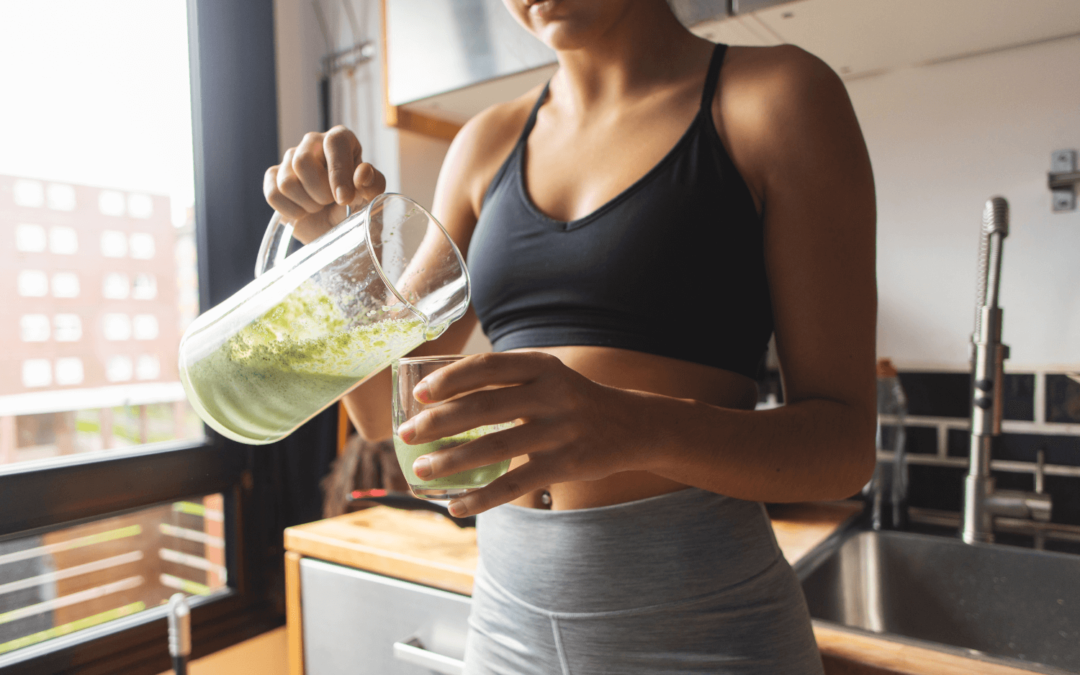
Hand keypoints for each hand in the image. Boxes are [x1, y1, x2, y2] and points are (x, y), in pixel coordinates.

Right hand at [263, 126, 387, 243]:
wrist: (334, 227)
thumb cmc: (354, 205)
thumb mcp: (370, 197)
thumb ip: (373, 183)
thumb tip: (363, 173)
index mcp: (340, 139)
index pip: (334, 142)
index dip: (338, 172)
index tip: (344, 199)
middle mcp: (313, 142)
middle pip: (302, 162)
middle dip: (319, 192)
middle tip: (331, 201)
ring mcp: (290, 157)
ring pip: (287, 182)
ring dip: (307, 204)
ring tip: (319, 206)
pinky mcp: (273, 176)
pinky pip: (273, 194)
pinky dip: (290, 211)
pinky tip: (303, 211)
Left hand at [395, 352, 655, 515]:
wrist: (633, 426)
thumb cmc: (574, 401)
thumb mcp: (549, 377)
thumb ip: (507, 381)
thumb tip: (439, 399)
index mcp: (542, 366)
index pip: (488, 367)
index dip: (450, 379)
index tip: (419, 394)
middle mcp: (552, 395)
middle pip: (484, 407)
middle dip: (438, 423)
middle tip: (406, 436)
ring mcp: (560, 431)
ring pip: (494, 448)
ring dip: (451, 462)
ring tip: (421, 471)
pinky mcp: (566, 465)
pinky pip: (515, 484)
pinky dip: (482, 498)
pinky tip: (456, 506)